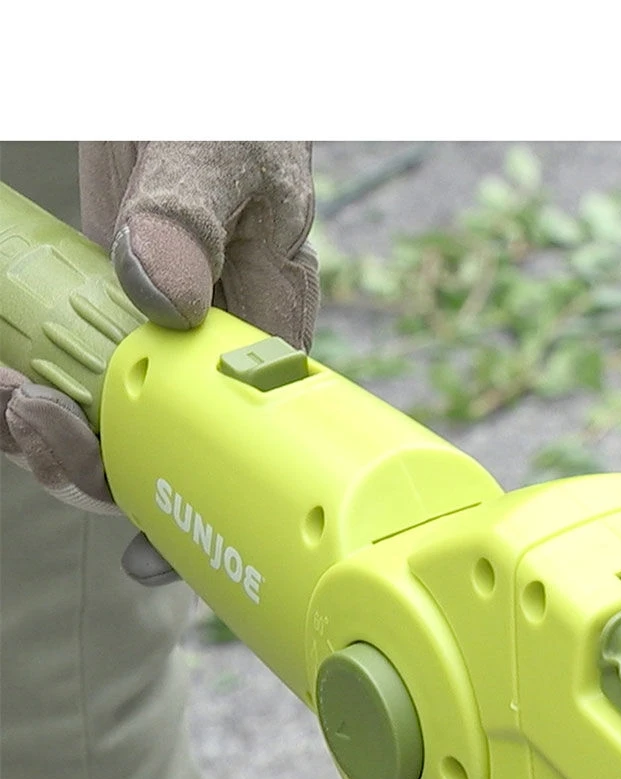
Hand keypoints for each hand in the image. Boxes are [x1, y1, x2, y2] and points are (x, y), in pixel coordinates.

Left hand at [1, 142, 319, 582]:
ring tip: (6, 397)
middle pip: (172, 453)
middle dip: (98, 469)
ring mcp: (162, 339)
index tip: (150, 543)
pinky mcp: (113, 319)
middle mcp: (220, 346)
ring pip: (117, 430)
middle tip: (35, 421)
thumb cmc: (221, 100)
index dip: (202, 502)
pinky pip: (78, 381)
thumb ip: (191, 216)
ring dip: (53, 437)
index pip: (247, 439)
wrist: (176, 69)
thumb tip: (164, 297)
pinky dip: (35, 397)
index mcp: (270, 317)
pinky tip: (7, 384)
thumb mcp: (215, 145)